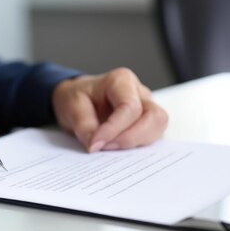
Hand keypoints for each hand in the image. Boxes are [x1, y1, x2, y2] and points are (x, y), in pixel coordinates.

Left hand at [52, 67, 167, 151]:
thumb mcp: (72, 106)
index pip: (130, 107)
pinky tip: (117, 150)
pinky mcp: (147, 124)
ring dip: (135, 143)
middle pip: (155, 117)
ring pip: (158, 128)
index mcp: (121, 81)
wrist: (79, 100)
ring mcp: (147, 108)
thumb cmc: (78, 98)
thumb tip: (95, 146)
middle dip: (132, 138)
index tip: (96, 144)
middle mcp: (140, 92)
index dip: (114, 129)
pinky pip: (152, 138)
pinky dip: (136, 147)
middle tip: (106, 148)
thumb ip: (84, 126)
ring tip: (109, 147)